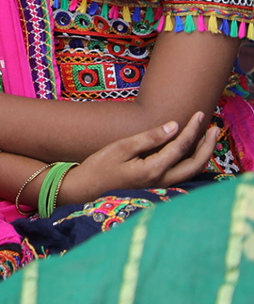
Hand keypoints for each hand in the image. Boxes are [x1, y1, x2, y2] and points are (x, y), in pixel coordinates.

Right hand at [60, 110, 219, 204]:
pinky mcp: (158, 186)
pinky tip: (192, 151)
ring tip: (208, 137)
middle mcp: (162, 180)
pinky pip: (183, 173)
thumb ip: (150, 138)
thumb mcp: (122, 147)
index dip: (192, 129)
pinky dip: (193, 161)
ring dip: (203, 154)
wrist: (88, 188)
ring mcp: (161, 185)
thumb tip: (174, 126)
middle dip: (208, 145)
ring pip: (192, 171)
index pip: (181, 147)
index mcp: (153, 169)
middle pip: (195, 164)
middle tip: (216, 128)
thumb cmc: (100, 166)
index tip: (199, 114)